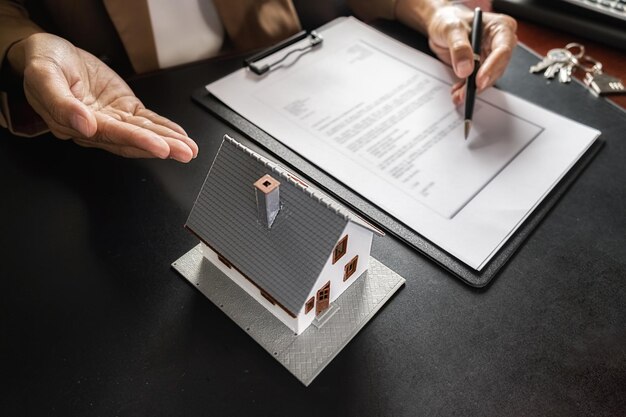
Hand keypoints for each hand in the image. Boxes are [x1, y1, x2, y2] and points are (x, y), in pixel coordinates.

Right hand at [7, 33, 197, 160]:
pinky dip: (164, 127)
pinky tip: (180, 135)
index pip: (111, 135)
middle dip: (161, 147)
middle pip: (132, 140)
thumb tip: (84, 125)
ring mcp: (112, 118)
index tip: (160, 147)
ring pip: (143, 132)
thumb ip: (60, 103)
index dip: (137, 141)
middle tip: (184, 153)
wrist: (49, 51)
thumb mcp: (43, 76)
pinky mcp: (123, 108)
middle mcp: (96, 126)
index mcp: (74, 123)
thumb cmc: (43, 63)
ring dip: (168, 141)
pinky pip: (146, 120)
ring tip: (189, 149)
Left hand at [426, 6, 516, 104]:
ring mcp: (490, 57)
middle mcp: (498, 43)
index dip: (492, 67)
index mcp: (499, 28)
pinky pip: (477, 82)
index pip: (503, 50)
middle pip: (497, 68)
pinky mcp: (481, 68)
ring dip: (473, 89)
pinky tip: (457, 92)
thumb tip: (466, 68)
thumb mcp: (451, 28)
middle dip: (481, 83)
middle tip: (466, 93)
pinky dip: (466, 89)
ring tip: (458, 95)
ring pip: (488, 78)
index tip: (479, 80)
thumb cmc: (449, 20)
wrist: (440, 27)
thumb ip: (459, 47)